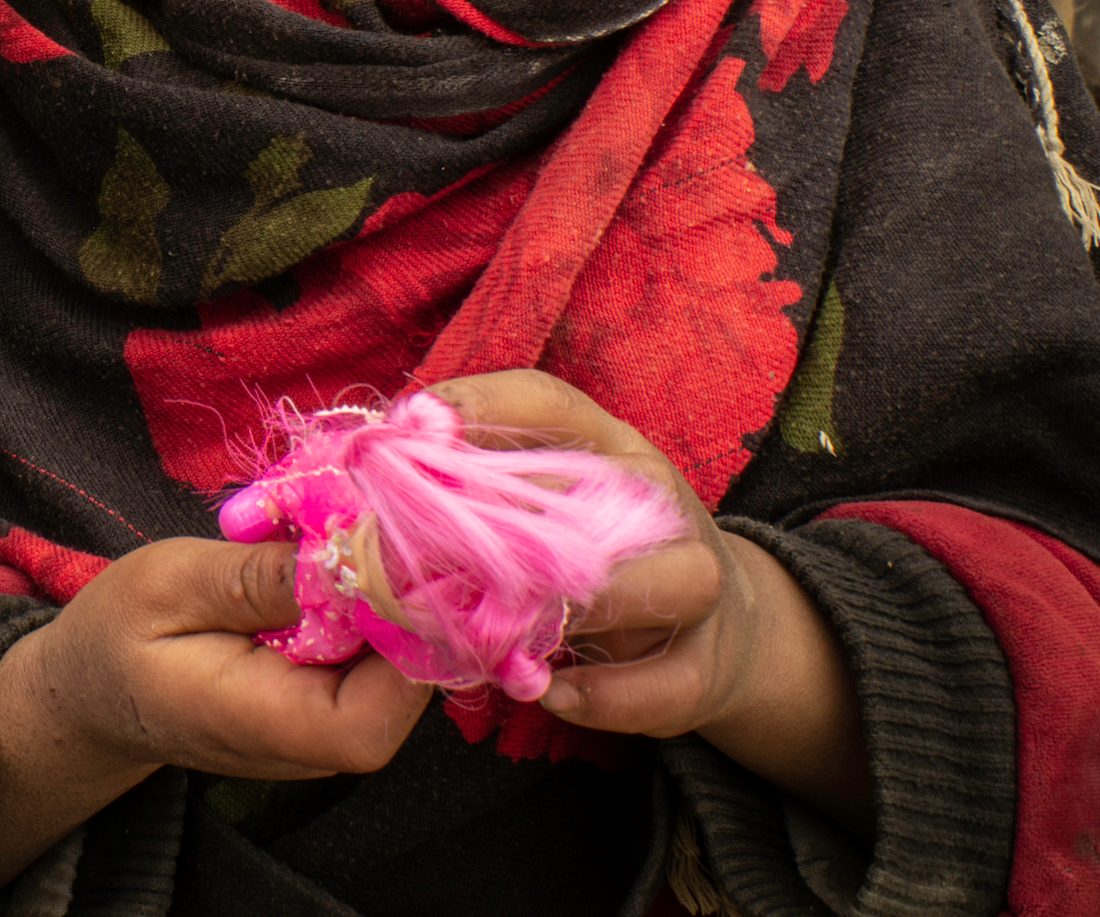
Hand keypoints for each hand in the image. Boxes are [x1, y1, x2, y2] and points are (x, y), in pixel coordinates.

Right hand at [0, 536, 432, 885]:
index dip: (407, 632)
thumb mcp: (171, 584)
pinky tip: (337, 553)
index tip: (399, 544)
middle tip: (377, 509)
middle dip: (404, 592)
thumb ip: (260, 578)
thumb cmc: (117, 636)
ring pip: (401, 662)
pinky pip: (376, 654)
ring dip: (388, 589)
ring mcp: (328, 726)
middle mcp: (315, 742)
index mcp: (269, 724)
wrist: (91, 690)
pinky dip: (369, 600)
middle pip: (407, 682)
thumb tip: (351, 554)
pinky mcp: (331, 700)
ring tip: (348, 522)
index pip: (379, 711)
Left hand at [432, 370, 871, 832]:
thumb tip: (383, 466)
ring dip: (583, 607)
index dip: (481, 406)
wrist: (717, 626)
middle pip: (604, 493)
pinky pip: (666, 683)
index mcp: (612, 448)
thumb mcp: (550, 501)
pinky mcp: (706, 666)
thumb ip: (479, 483)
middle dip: (517, 524)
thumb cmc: (600, 549)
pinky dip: (605, 696)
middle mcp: (661, 504)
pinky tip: (549, 693)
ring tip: (510, 629)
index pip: (550, 403)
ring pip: (668, 582)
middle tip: (434, 552)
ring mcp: (695, 582)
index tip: (411, 423)